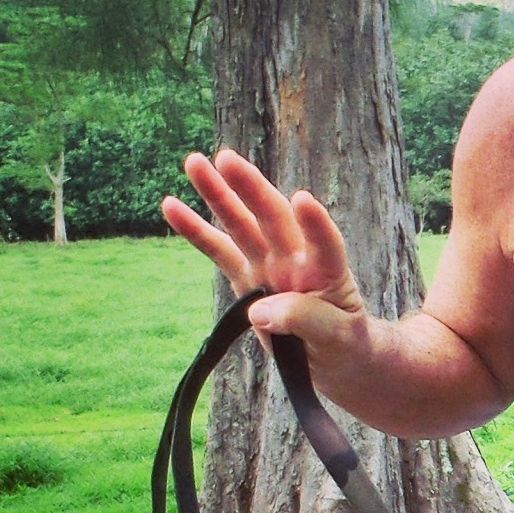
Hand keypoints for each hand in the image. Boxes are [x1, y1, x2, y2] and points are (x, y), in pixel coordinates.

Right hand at [162, 149, 367, 352]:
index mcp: (329, 272)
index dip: (316, 224)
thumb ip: (304, 320)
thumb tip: (258, 313)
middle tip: (226, 159)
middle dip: (251, 189)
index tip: (302, 201)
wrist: (333, 353)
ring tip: (193, 161)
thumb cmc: (343, 342)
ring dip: (218, 194)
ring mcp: (270, 265)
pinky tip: (170, 205)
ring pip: (241, 224)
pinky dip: (195, 230)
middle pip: (274, 219)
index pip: (326, 245)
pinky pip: (218, 251)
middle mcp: (297, 260)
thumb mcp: (337, 337)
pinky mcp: (247, 277)